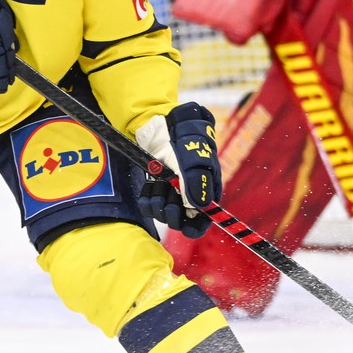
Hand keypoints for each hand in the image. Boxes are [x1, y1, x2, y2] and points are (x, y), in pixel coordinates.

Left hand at [133, 103, 221, 237]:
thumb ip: (197, 184)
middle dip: (172, 211)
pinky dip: (147, 198)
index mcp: (206, 190)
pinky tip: (149, 185)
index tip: (185, 226)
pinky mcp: (155, 187)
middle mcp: (189, 194)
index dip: (195, 227)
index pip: (203, 220)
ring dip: (158, 202)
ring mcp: (171, 192)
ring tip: (158, 184)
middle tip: (168, 195)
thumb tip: (199, 210)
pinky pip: (148, 206)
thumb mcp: (193, 160)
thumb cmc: (183, 140)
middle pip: (181, 220)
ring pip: (163, 213)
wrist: (161, 125)